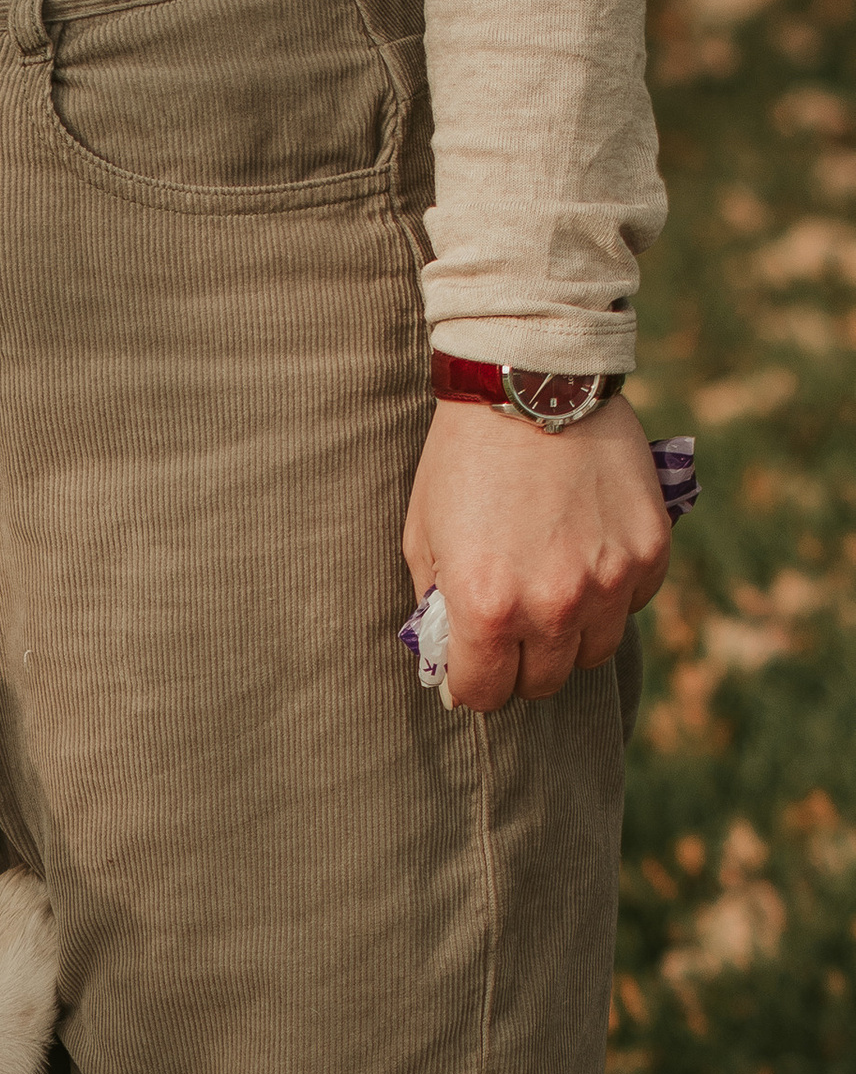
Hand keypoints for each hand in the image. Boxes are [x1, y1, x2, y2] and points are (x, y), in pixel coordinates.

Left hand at [402, 392, 671, 713]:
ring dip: (570, 636)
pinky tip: (590, 556)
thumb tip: (450, 657)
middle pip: (543, 682)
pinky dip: (613, 593)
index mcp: (487, 608)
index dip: (473, 686)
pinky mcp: (649, 550)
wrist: (532, 379)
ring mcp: (608, 579)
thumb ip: (436, 606)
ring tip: (552, 595)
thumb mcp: (423, 537)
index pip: (485, 694)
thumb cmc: (464, 457)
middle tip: (512, 634)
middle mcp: (553, 604)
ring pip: (593, 652)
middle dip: (521, 665)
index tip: (472, 670)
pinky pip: (634, 602)